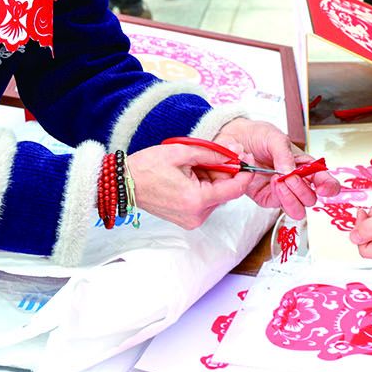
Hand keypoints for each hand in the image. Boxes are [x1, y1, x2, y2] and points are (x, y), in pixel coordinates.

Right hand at [127, 142, 252, 229]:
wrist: (125, 182)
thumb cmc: (147, 167)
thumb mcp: (182, 152)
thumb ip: (212, 153)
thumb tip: (234, 153)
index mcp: (196, 200)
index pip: (234, 189)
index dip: (244, 172)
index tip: (247, 158)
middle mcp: (196, 215)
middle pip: (225, 192)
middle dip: (226, 171)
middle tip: (221, 151)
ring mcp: (191, 220)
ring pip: (216, 196)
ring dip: (213, 178)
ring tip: (196, 163)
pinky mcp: (187, 219)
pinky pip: (205, 201)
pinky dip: (204, 186)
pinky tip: (192, 174)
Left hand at [212, 118, 340, 219]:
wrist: (234, 139)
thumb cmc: (258, 135)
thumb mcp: (274, 137)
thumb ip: (284, 154)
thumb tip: (290, 173)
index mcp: (305, 166)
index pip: (325, 181)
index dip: (329, 187)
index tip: (323, 188)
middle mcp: (296, 181)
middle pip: (311, 199)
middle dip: (303, 190)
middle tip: (291, 177)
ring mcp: (282, 192)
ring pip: (297, 209)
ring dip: (291, 198)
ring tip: (280, 182)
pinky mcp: (266, 198)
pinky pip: (277, 205)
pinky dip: (277, 196)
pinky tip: (271, 182)